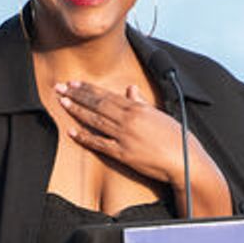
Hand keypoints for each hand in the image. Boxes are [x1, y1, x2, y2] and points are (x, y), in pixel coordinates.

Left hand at [54, 80, 181, 183]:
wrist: (184, 159)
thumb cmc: (175, 137)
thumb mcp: (158, 115)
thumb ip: (141, 102)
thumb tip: (131, 89)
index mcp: (137, 108)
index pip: (107, 95)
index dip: (88, 89)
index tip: (74, 83)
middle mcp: (128, 120)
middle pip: (97, 104)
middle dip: (76, 95)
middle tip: (59, 87)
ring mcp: (124, 136)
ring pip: (95, 120)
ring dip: (76, 110)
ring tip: (62, 102)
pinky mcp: (123, 154)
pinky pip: (99, 143)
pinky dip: (84, 137)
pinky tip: (71, 131)